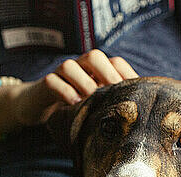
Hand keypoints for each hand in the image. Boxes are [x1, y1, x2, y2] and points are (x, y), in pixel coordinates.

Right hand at [12, 49, 137, 126]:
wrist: (39, 106)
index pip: (115, 62)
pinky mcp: (45, 83)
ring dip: (83, 82)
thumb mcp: (96, 104)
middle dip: (106, 73)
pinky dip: (64, 91)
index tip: (136, 93)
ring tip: (90, 100)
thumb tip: (140, 115)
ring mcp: (60, 74)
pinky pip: (52, 81)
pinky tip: (73, 104)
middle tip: (113, 93)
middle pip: (94, 56)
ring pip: (70, 66)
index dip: (127, 74)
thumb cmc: (74, 107)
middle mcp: (79, 67)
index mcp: (96, 70)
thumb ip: (113, 103)